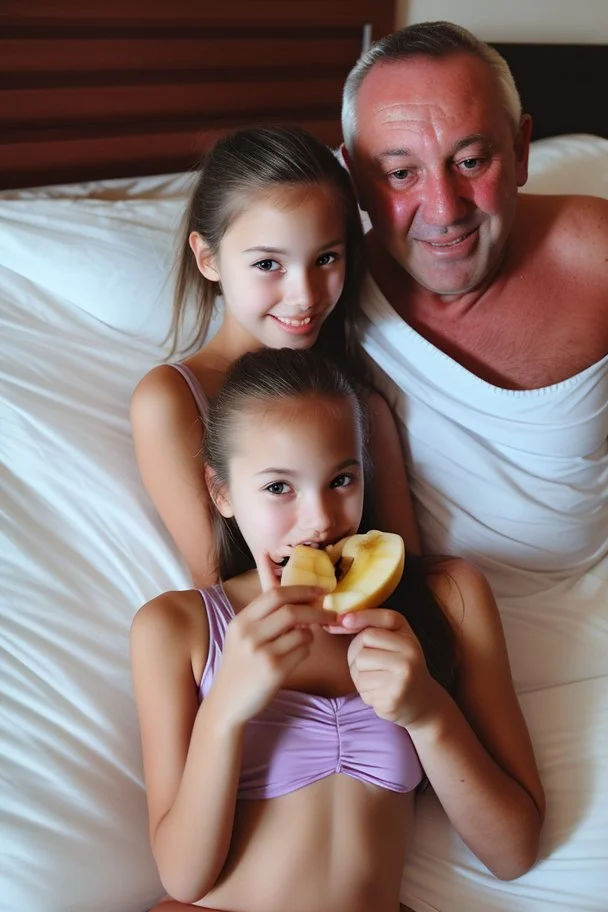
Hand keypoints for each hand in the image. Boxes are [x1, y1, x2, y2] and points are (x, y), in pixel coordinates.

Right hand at [210, 554, 333, 725]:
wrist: (226, 703)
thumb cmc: (240, 665)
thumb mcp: (242, 635)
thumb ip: (262, 612)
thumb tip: (281, 581)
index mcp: (241, 621)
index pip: (274, 594)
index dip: (301, 589)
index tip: (319, 589)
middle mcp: (249, 634)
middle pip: (290, 609)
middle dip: (314, 608)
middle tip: (329, 611)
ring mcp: (261, 652)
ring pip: (301, 631)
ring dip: (310, 632)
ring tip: (306, 636)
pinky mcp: (274, 670)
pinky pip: (303, 650)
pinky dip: (307, 648)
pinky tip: (298, 653)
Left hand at [340, 609, 436, 727]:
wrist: (422, 703)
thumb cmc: (401, 667)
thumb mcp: (397, 642)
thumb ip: (374, 627)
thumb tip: (339, 620)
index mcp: (409, 640)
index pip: (378, 623)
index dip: (359, 618)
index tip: (342, 620)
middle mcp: (410, 656)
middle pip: (362, 644)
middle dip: (355, 654)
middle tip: (367, 665)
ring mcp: (402, 678)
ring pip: (358, 669)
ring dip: (359, 677)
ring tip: (375, 680)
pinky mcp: (392, 699)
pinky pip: (363, 690)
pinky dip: (366, 692)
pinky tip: (380, 693)